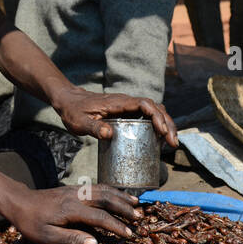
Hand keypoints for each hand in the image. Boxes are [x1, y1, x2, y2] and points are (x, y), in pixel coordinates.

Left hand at [2, 183, 141, 243]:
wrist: (19, 202)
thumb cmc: (31, 223)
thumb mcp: (47, 237)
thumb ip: (71, 239)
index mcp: (71, 209)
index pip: (100, 217)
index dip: (116, 226)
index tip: (130, 235)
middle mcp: (77, 196)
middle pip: (106, 198)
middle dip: (124, 208)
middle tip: (140, 219)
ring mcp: (76, 190)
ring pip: (104, 190)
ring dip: (121, 197)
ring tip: (136, 205)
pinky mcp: (75, 188)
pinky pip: (98, 187)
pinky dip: (112, 190)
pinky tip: (119, 196)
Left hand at [54, 89, 177, 147]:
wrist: (69, 101)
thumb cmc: (73, 111)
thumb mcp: (80, 122)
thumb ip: (93, 128)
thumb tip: (110, 134)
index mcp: (118, 102)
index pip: (145, 104)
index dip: (157, 116)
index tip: (163, 131)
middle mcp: (127, 102)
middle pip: (155, 108)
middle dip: (167, 124)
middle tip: (173, 143)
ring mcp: (128, 106)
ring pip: (154, 111)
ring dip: (165, 124)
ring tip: (171, 142)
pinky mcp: (127, 112)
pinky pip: (147, 116)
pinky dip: (157, 125)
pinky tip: (159, 139)